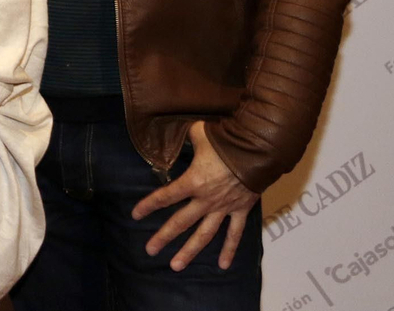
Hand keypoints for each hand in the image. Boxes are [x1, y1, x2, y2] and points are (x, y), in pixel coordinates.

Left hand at [132, 121, 258, 270]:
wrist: (259, 150)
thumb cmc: (227, 140)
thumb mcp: (200, 133)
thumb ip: (186, 135)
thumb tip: (174, 128)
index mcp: (193, 182)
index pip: (165, 196)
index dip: (148, 205)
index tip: (135, 215)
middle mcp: (206, 199)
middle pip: (181, 222)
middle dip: (164, 237)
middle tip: (150, 250)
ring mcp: (224, 208)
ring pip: (204, 235)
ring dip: (190, 251)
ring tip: (175, 266)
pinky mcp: (241, 211)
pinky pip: (235, 234)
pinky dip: (229, 250)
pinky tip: (222, 265)